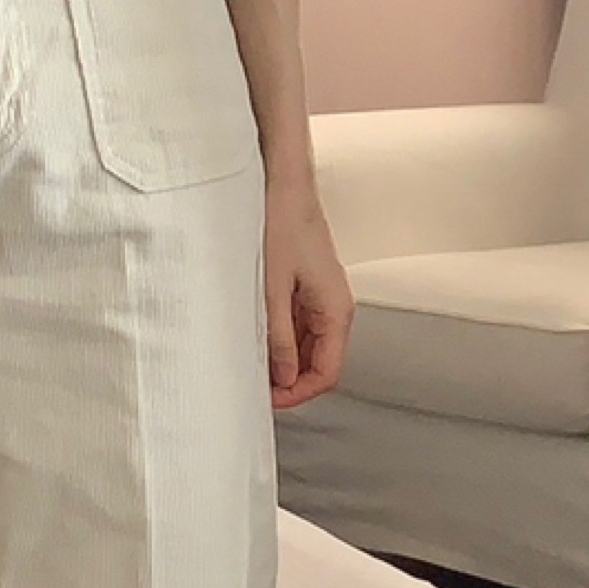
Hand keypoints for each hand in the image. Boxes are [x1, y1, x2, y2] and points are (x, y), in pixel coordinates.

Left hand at [263, 183, 354, 409]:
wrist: (283, 186)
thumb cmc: (281, 225)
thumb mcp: (272, 290)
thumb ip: (279, 338)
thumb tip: (282, 377)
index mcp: (336, 311)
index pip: (326, 373)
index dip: (297, 393)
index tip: (268, 401)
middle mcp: (336, 308)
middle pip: (320, 364)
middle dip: (290, 381)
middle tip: (255, 388)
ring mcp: (323, 299)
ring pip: (309, 348)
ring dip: (285, 362)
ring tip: (252, 365)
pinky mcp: (309, 289)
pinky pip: (300, 327)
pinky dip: (282, 340)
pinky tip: (258, 340)